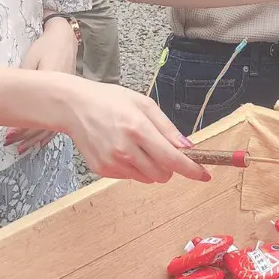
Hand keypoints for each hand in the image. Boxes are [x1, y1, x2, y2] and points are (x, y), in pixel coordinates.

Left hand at [8, 19, 80, 153]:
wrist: (64, 40)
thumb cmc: (46, 47)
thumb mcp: (31, 60)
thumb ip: (26, 80)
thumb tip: (16, 103)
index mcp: (54, 86)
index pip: (38, 113)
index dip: (23, 127)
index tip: (9, 135)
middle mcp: (63, 97)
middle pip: (45, 123)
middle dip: (27, 136)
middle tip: (11, 144)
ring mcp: (67, 100)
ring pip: (52, 124)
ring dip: (35, 138)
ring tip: (22, 148)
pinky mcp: (68, 100)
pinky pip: (57, 121)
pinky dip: (46, 133)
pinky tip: (39, 141)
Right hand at [60, 80, 213, 184]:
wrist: (73, 107)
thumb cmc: (110, 100)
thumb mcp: (143, 104)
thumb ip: (167, 128)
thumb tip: (188, 147)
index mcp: (138, 129)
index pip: (172, 159)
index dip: (192, 169)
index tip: (204, 175)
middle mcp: (125, 149)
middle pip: (162, 174)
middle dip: (169, 165)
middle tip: (160, 148)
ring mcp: (112, 162)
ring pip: (147, 178)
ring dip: (151, 167)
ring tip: (136, 145)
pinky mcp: (102, 170)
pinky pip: (130, 177)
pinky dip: (133, 167)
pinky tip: (121, 148)